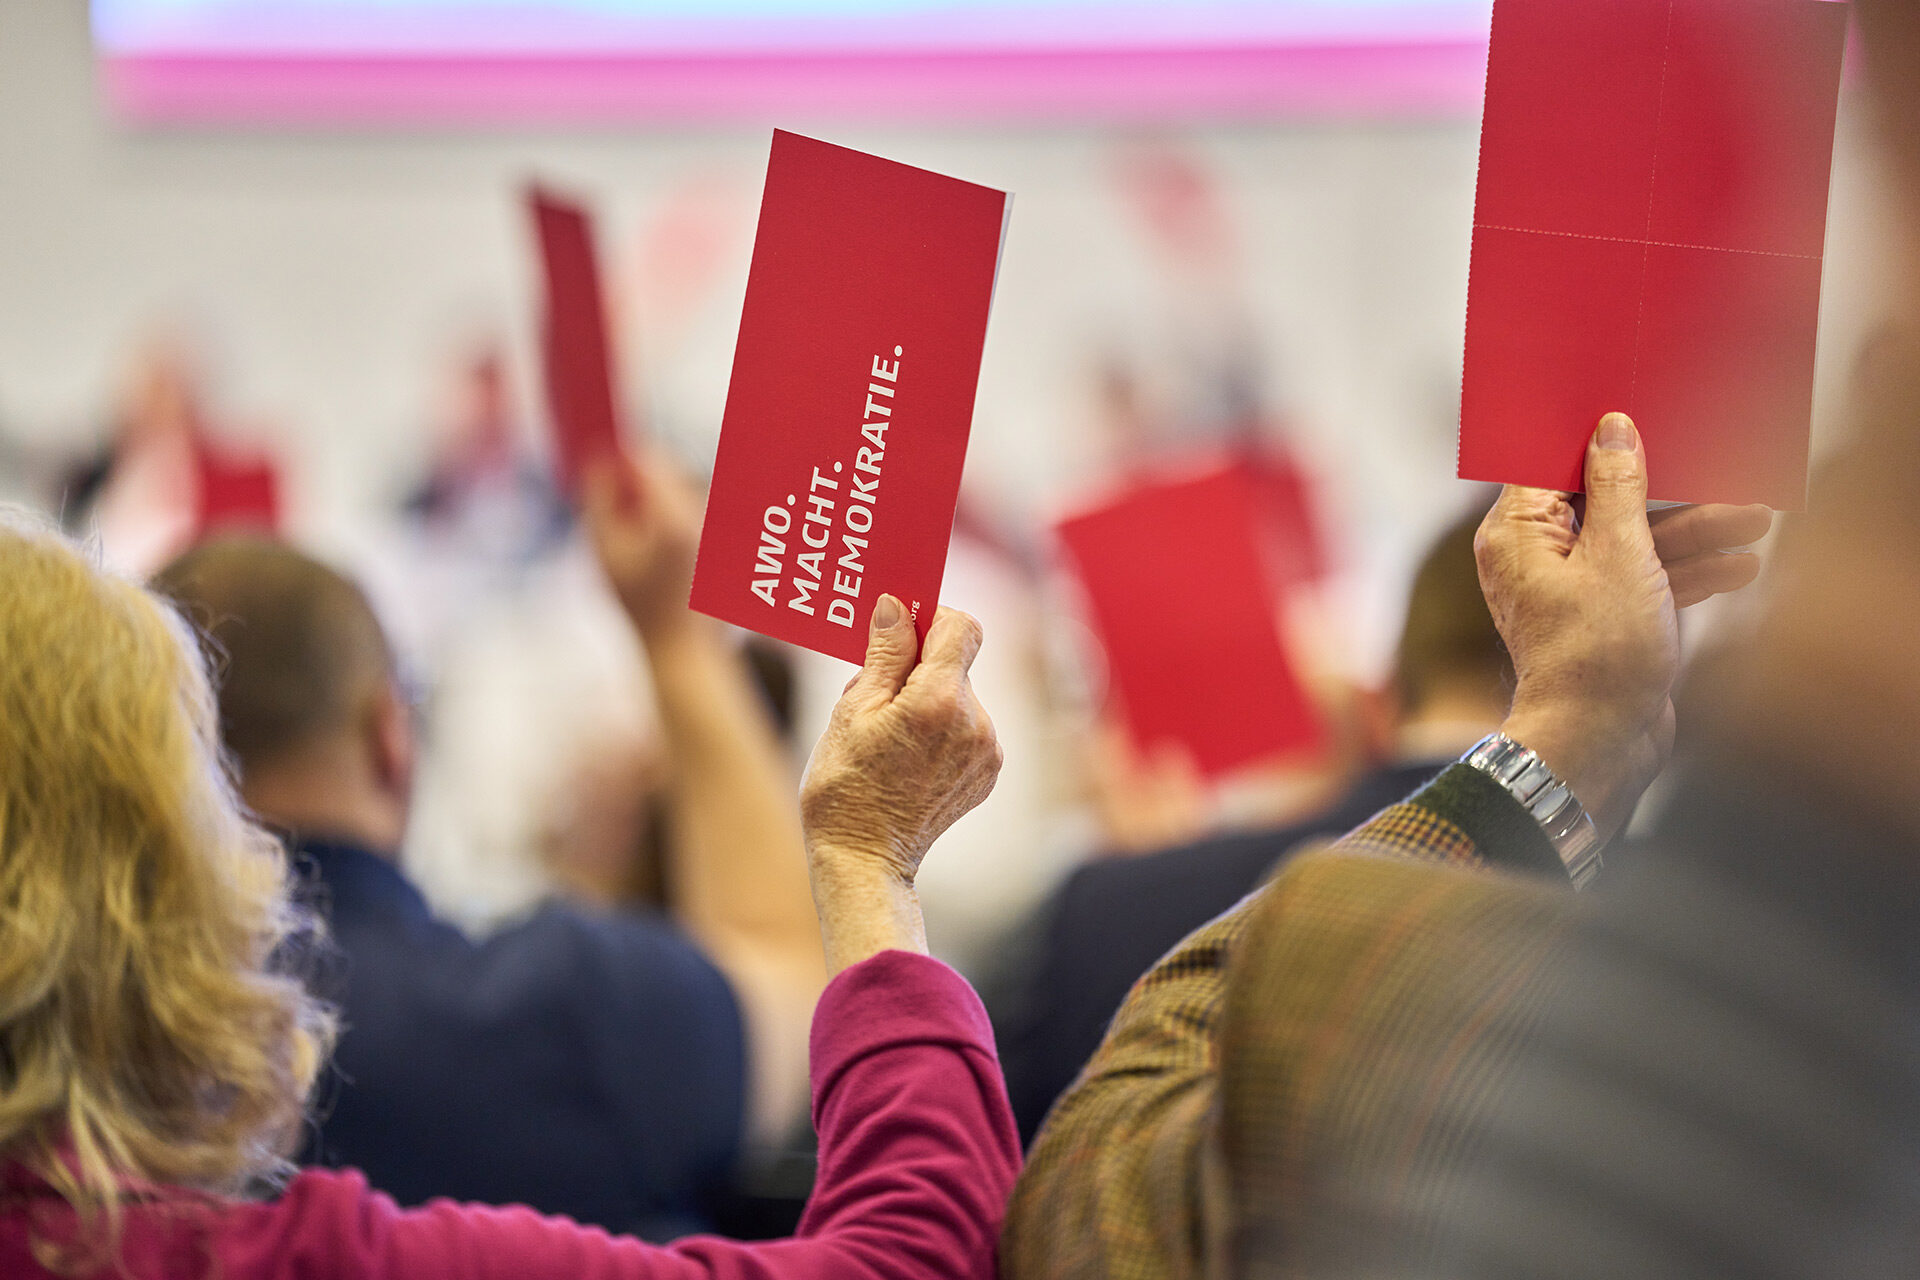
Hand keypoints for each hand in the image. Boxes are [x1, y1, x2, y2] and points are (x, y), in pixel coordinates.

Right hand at [582, 448, 705, 641]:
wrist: (680, 645)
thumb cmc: (638, 603)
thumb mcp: (604, 548)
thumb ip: (599, 498)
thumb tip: (599, 460)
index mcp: (675, 519)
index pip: (648, 461)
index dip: (621, 454)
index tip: (600, 456)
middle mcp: (703, 517)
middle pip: (667, 470)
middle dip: (636, 477)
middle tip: (609, 500)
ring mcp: (715, 527)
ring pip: (678, 488)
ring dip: (652, 496)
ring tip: (633, 533)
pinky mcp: (719, 538)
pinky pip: (689, 508)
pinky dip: (667, 514)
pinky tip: (653, 544)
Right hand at [801, 597, 1002, 886]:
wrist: (864, 860)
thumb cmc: (845, 785)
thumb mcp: (852, 710)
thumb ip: (884, 653)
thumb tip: (896, 606)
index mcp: (941, 700)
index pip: (960, 626)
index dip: (930, 618)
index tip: (900, 631)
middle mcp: (976, 723)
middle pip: (956, 664)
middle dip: (917, 668)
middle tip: (875, 697)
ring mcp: (987, 751)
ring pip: (959, 697)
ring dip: (928, 701)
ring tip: (887, 736)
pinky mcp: (987, 773)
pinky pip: (967, 730)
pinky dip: (941, 731)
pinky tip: (907, 758)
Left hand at [1474, 414, 1767, 839]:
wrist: (1600, 742)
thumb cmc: (1597, 652)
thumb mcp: (1618, 554)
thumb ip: (1618, 488)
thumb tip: (1610, 430)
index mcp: (1518, 532)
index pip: (1552, 462)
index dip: (1598, 438)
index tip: (1644, 416)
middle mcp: (1536, 555)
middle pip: (1607, 501)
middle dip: (1674, 491)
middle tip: (1728, 473)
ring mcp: (1570, 587)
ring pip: (1635, 541)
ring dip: (1696, 532)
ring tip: (1756, 521)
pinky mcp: (1602, 617)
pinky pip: (1644, 578)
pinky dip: (1687, 572)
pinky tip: (1740, 567)